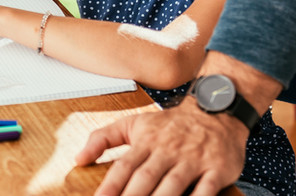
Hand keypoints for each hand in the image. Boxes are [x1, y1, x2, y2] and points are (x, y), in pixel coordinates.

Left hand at [75, 100, 247, 195]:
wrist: (216, 108)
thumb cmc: (170, 123)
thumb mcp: (134, 123)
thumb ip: (103, 138)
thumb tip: (79, 159)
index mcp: (146, 140)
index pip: (125, 166)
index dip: (111, 186)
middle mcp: (168, 150)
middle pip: (146, 178)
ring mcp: (193, 159)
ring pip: (173, 185)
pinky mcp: (217, 168)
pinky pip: (206, 190)